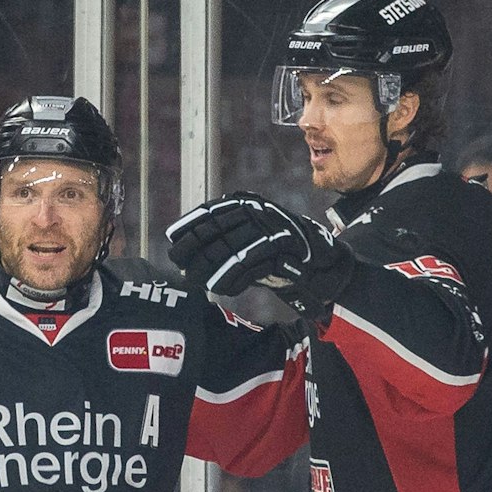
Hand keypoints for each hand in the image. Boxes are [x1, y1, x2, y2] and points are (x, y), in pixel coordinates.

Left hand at [166, 191, 353, 317]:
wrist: (318, 261)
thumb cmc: (274, 253)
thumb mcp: (245, 238)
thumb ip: (220, 242)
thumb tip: (184, 258)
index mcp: (247, 202)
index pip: (211, 211)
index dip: (189, 224)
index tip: (172, 239)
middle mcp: (257, 210)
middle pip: (216, 230)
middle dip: (194, 249)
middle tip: (181, 266)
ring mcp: (269, 228)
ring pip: (229, 249)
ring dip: (210, 268)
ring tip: (198, 281)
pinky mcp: (280, 248)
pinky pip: (247, 265)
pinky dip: (232, 278)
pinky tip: (223, 288)